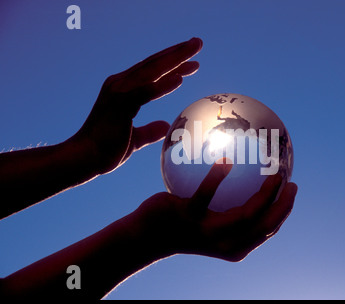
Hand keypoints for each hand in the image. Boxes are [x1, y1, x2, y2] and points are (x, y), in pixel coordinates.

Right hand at [74, 38, 202, 173]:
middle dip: (178, 52)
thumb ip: (149, 131)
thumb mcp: (134, 139)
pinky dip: (162, 85)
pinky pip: (144, 92)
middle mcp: (119, 85)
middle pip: (154, 64)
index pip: (152, 71)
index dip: (173, 63)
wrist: (84, 159)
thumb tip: (165, 126)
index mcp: (123, 90)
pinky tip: (179, 78)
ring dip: (175, 59)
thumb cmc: (105, 149)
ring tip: (195, 50)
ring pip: (151, 71)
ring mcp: (118, 92)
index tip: (193, 60)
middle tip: (198, 42)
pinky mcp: (119, 104)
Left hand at [128, 160, 297, 261]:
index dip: (283, 212)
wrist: (147, 236)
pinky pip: (206, 194)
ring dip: (265, 194)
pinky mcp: (188, 217)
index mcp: (233, 246)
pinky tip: (226, 161)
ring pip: (245, 215)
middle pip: (264, 226)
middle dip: (282, 206)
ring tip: (274, 173)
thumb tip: (242, 179)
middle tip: (290, 182)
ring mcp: (207, 232)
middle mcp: (224, 243)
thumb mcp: (208, 223)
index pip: (266, 231)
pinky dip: (218, 177)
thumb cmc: (182, 225)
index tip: (292, 190)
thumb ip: (226, 210)